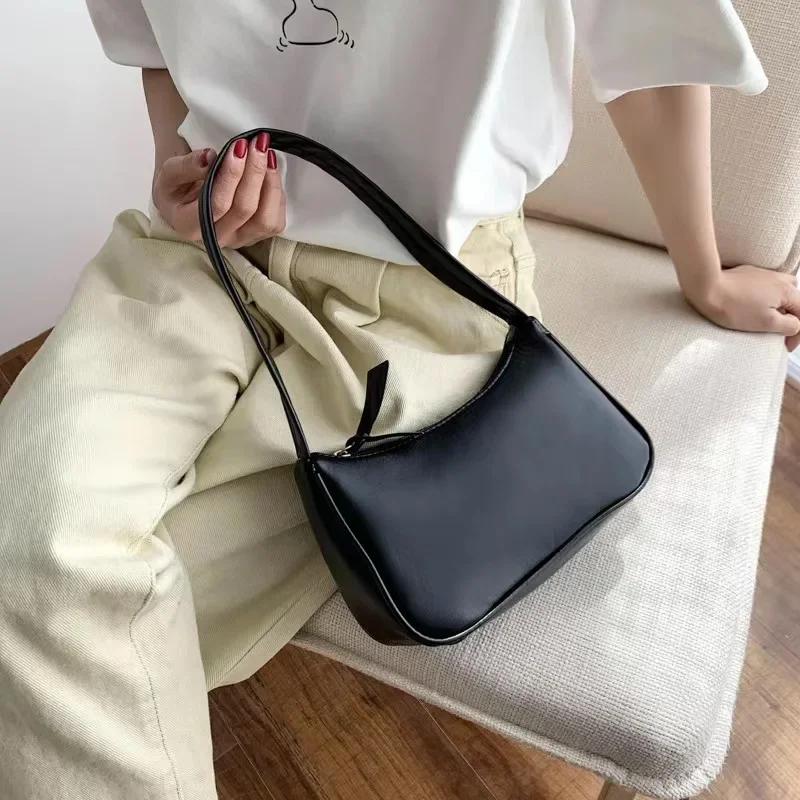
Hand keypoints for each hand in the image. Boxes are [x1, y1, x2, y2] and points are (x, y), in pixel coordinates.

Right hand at [152, 133, 285, 247]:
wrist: (185, 199)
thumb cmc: (177, 186)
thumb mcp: (169, 172)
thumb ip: (186, 166)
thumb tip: (210, 157)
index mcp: (189, 225)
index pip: (217, 204)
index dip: (232, 175)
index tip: (239, 146)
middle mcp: (216, 238)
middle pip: (244, 209)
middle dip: (254, 172)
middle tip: (257, 143)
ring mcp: (239, 240)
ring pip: (265, 220)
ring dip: (271, 184)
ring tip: (267, 154)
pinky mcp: (256, 236)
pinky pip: (275, 222)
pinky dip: (277, 195)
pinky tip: (271, 171)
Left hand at [685, 265, 799, 350]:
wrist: (707, 288)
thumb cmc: (734, 307)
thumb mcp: (767, 323)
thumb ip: (789, 325)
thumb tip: (795, 325)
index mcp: (787, 290)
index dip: (797, 334)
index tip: (786, 346)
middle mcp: (779, 278)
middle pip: (794, 301)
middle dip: (791, 318)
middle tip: (779, 334)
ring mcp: (763, 274)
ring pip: (781, 291)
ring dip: (779, 306)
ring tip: (768, 320)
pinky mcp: (747, 273)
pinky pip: (764, 287)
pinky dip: (765, 299)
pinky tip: (753, 307)